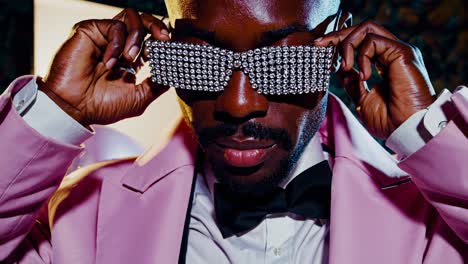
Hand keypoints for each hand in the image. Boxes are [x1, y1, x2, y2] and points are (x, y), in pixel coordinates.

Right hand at [39, 8, 169, 126]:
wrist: (73, 109)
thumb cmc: (102, 106)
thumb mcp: (139, 98)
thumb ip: (158, 84)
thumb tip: (176, 73)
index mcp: (131, 59)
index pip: (152, 39)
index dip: (164, 42)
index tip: (172, 50)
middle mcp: (118, 45)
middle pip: (144, 21)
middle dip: (158, 27)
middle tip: (165, 39)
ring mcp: (104, 36)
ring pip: (131, 17)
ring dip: (137, 37)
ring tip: (131, 58)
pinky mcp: (90, 30)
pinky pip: (114, 26)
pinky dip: (117, 43)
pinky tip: (109, 62)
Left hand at [315, 20, 435, 138]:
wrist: (407, 130)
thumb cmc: (390, 121)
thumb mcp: (362, 99)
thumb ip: (352, 82)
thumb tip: (340, 69)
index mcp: (386, 62)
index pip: (361, 42)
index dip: (339, 42)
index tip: (319, 48)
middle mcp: (393, 53)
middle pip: (363, 30)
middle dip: (338, 35)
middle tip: (320, 44)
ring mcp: (398, 51)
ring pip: (367, 29)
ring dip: (347, 45)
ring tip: (344, 67)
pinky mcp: (402, 52)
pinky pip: (373, 41)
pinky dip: (361, 56)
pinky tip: (363, 76)